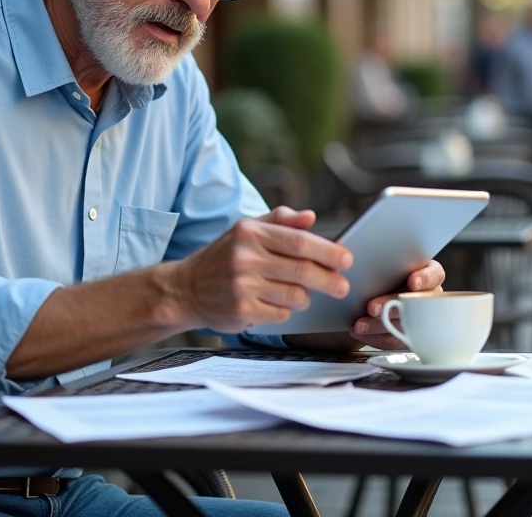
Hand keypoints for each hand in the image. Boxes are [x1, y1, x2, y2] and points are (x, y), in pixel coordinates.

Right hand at [169, 207, 352, 333]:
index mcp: (251, 232)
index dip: (328, 251)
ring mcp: (243, 286)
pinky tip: (273, 304)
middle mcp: (246, 257)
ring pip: (296, 296)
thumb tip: (310, 217)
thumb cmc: (222, 257)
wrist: (184, 289)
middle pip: (303, 271)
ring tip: (297, 293)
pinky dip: (285, 312)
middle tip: (342, 286)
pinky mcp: (242, 311)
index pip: (300, 241)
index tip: (346, 259)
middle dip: (329, 280)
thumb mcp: (246, 230)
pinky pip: (281, 315)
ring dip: (304, 297)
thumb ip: (280, 220)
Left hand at [348, 260, 445, 349]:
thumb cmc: (381, 271)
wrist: (368, 290)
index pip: (434, 274)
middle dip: (392, 306)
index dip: (425, 278)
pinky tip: (360, 331)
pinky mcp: (408, 336)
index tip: (413, 282)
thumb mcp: (384, 262)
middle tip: (372, 308)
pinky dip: (375, 337)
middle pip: (415, 303)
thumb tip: (369, 255)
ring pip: (404, 325)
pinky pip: (394, 340)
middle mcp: (427, 296)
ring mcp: (419, 318)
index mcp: (427, 273)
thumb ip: (383, 260)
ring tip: (359, 324)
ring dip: (379, 325)